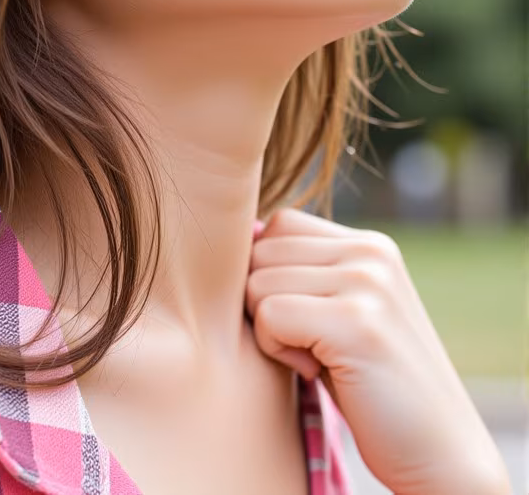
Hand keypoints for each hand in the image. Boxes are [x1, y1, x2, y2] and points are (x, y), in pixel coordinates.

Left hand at [246, 208, 511, 494]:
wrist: (440, 450)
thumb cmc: (372, 385)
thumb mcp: (344, 309)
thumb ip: (305, 272)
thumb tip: (236, 246)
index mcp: (369, 244)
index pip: (279, 225)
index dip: (271, 273)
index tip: (304, 318)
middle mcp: (370, 251)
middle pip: (262, 251)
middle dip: (265, 301)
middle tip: (309, 343)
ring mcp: (367, 282)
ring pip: (258, 283)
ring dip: (270, 330)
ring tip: (317, 357)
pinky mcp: (356, 322)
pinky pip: (269, 315)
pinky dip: (278, 350)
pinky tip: (317, 371)